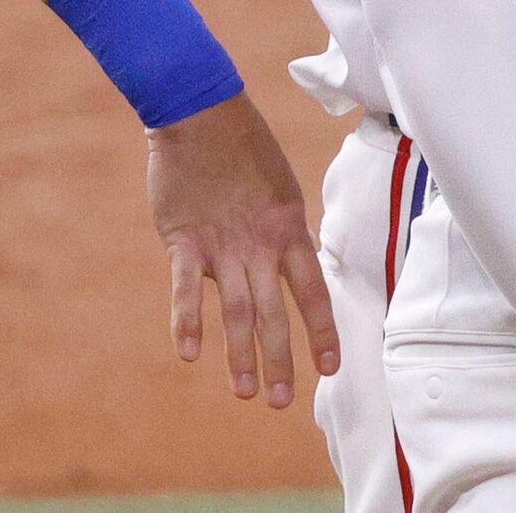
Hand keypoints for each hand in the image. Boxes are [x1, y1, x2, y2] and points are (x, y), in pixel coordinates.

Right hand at [148, 92, 339, 406]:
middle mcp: (260, 243)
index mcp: (288, 230)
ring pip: (236, 309)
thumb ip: (281, 230)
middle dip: (279, 359)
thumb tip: (290, 260)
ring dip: (240, 354)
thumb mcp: (280, 189)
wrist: (203, 112)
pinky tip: (190, 353)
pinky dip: (188, 320)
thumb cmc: (244, 149)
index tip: (331, 366)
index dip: (322, 330)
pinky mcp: (184, 239)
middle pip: (275, 312)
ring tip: (244, 392)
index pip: (312, 290)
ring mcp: (222, 243)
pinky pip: (187, 287)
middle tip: (280, 401)